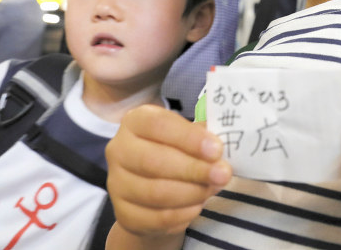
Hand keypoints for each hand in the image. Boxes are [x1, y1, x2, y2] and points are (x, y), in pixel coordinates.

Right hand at [105, 105, 231, 238]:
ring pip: (155, 193)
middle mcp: (119, 149)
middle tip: (223, 174)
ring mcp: (117, 183)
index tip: (216, 149)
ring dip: (191, 192)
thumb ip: (202, 135)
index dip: (188, 137)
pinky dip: (181, 214)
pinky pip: (155, 218)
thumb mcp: (187, 135)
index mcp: (135, 121)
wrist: (152, 189)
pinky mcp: (123, 213)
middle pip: (153, 161)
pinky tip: (197, 206)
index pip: (158, 124)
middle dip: (193, 169)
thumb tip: (221, 142)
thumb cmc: (175, 152)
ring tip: (212, 189)